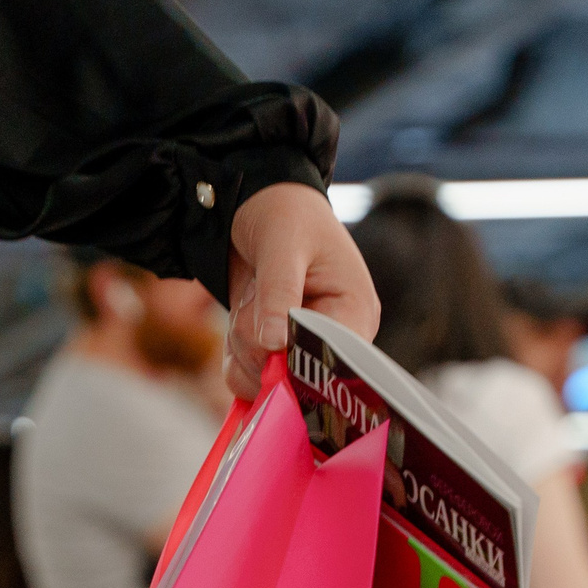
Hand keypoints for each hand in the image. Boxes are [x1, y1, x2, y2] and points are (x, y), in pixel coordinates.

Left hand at [225, 182, 380, 397]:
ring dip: (241, 343)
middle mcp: (333, 341)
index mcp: (355, 314)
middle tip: (256, 297)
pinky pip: (246, 380)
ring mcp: (302, 351)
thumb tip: (275, 344)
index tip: (268, 340)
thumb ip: (279, 293)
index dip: (297, 363)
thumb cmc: (284, 212)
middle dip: (259, 346)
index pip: (333, 364)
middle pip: (293, 380)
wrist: (254, 205)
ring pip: (262, 382)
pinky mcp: (275, 355)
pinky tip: (241, 314)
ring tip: (252, 296)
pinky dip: (232, 354)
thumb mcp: (282, 244)